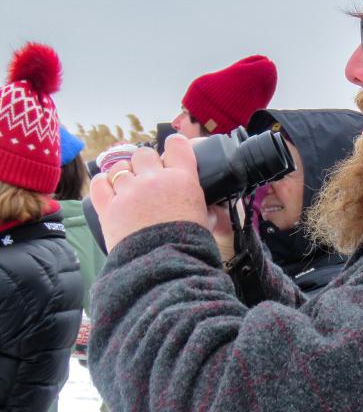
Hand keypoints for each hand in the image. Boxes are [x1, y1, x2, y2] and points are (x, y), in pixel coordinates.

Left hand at [90, 134, 208, 251]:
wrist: (164, 266)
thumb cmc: (189, 245)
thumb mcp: (205, 220)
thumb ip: (207, 208)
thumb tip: (215, 209)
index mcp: (183, 179)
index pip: (177, 144)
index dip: (173, 147)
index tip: (171, 155)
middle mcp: (154, 179)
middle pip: (144, 153)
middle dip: (145, 164)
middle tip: (148, 178)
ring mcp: (129, 191)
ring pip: (119, 166)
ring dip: (123, 175)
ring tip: (127, 188)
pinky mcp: (108, 207)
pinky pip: (99, 183)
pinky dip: (102, 183)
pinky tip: (108, 187)